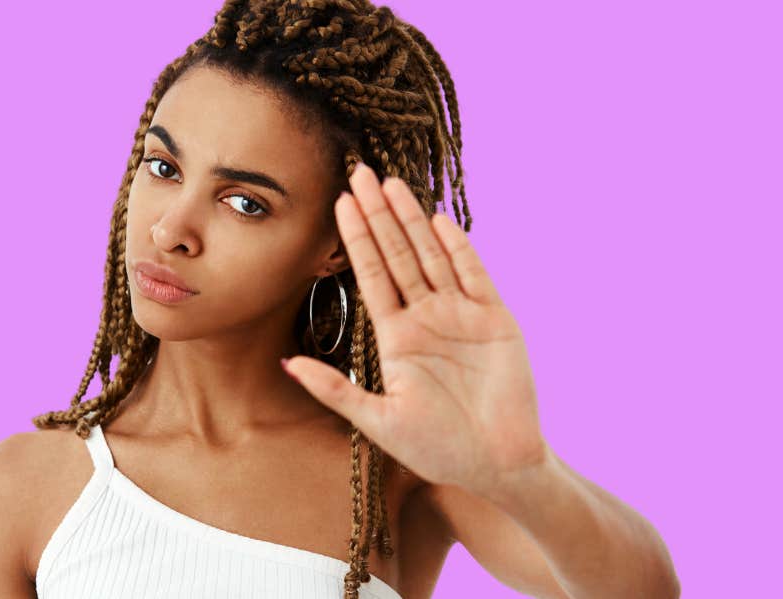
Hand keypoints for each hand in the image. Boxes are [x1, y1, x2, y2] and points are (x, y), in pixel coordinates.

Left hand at [282, 162, 547, 497]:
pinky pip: (474, 277)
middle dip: (378, 216)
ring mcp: (462, 315)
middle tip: (359, 172)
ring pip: (433, 256)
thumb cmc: (437, 448)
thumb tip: (287, 362)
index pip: (371, 275)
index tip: (338, 203)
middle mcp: (428, 317)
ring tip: (392, 183)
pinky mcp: (496, 321)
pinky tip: (438, 221)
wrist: (495, 466)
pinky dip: (458, 249)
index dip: (355, 240)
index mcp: (397, 337)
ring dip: (412, 221)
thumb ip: (334, 389)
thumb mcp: (377, 421)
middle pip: (398, 255)